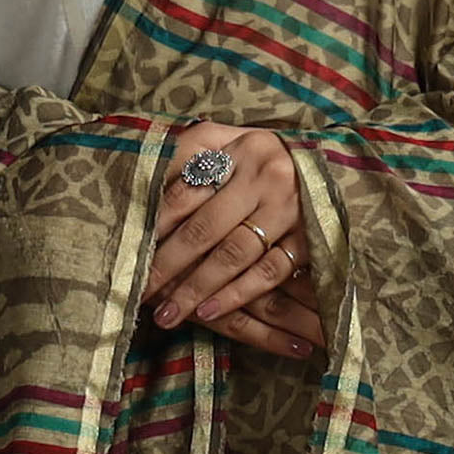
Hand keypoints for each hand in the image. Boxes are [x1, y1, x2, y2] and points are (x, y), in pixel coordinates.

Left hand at [142, 121, 324, 357]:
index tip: (130, 253)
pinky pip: (268, 273)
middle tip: (140, 292)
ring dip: (198, 287)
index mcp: (242, 150)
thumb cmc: (258, 157)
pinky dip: (237, 294)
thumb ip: (186, 155)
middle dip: (168, 264)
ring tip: (168, 313)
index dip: (155, 225)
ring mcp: (291, 211)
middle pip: (206, 228)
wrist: (323, 168)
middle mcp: (268, 177)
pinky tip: (209, 312)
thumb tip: (141, 187)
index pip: (188, 191)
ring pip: (235, 254)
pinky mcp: (309, 240)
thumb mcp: (223, 141)